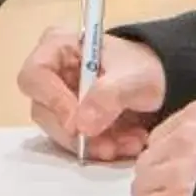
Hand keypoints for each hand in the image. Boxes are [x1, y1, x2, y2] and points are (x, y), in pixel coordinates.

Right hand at [16, 24, 165, 162]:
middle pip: (43, 110)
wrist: (160, 81)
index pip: (35, 75)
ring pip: (60, 132)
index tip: (78, 125)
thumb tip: (82, 125)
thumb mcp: (134, 77)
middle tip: (110, 144)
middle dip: (78, 133)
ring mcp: (57, 100)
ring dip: (94, 145)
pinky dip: (101, 148)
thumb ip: (108, 95)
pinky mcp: (69, 122)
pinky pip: (75, 143)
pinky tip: (127, 143)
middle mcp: (50, 73)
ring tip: (130, 142)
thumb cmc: (142, 68)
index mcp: (57, 46)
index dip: (52, 101)